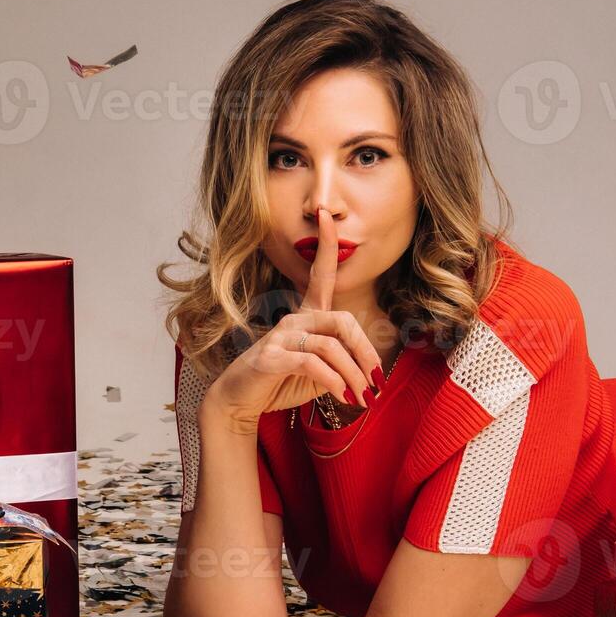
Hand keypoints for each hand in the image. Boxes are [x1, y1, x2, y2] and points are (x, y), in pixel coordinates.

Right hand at [205, 212, 383, 429]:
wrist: (239, 401)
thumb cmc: (280, 381)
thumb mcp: (318, 371)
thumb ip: (340, 362)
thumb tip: (371, 372)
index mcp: (306, 315)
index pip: (319, 273)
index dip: (325, 244)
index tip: (326, 215)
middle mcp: (293, 319)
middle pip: (342, 320)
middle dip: (365, 351)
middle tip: (376, 382)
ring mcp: (280, 337)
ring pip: (331, 347)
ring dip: (353, 376)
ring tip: (361, 398)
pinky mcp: (271, 358)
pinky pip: (313, 364)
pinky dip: (334, 382)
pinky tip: (340, 396)